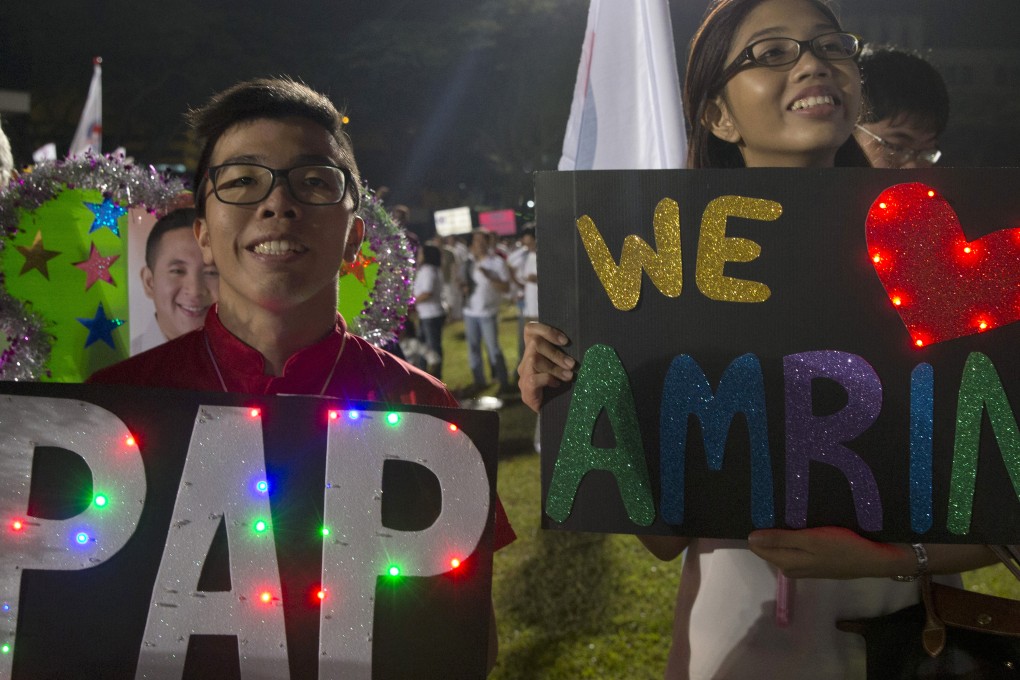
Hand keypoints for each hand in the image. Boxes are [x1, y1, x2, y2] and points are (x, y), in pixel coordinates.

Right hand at [517, 321, 575, 412]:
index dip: (546, 330)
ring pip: (534, 360)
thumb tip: (583, 342)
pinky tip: (557, 385)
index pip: (530, 329)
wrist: (556, 412)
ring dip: (555, 367)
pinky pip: (534, 378)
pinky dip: (548, 379)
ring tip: (569, 376)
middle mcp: (526, 360)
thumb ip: (566, 353)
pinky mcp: (525, 389)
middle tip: (572, 364)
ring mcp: (523, 374)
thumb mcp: (565, 365)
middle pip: (535, 344)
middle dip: (556, 353)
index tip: (565, 341)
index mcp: (534, 351)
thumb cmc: (564, 385)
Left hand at [747, 526, 909, 579]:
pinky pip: (796, 547)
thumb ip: (780, 540)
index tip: (760, 511)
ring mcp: (804, 566)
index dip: (757, 529)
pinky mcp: (815, 561)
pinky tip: (801, 522)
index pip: (758, 547)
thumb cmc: (842, 547)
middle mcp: (791, 567)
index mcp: (787, 563)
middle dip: (769, 529)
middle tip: (772, 506)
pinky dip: (795, 535)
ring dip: (782, 531)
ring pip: (783, 546)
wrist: (875, 559)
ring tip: (785, 510)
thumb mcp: (810, 540)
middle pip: (769, 546)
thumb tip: (750, 539)